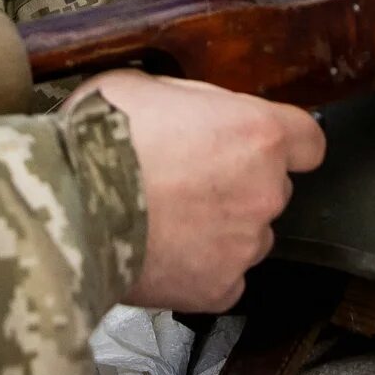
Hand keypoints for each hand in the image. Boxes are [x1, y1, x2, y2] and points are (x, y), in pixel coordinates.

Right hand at [76, 71, 324, 312]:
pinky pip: (223, 279)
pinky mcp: (219, 289)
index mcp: (257, 134)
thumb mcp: (143, 85)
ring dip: (220, 229)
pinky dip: (199, 270)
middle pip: (272, 189)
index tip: (263, 148)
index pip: (308, 142)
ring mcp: (245, 245)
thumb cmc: (100, 138)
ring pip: (248, 236)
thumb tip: (195, 112)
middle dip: (238, 185)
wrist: (66, 205)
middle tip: (184, 181)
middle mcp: (265, 191)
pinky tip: (162, 254)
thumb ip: (189, 102)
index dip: (284, 144)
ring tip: (165, 222)